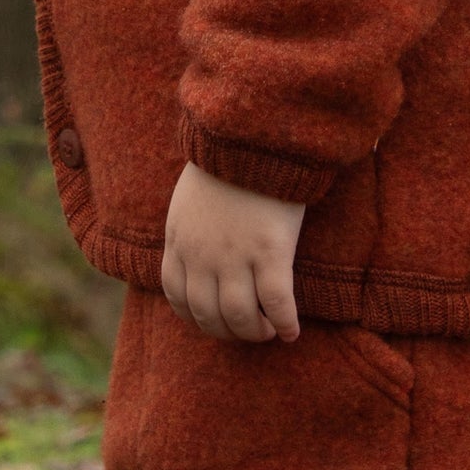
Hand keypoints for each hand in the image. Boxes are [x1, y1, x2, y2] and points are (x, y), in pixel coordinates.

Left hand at [161, 162, 303, 343]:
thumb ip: (188, 229)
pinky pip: (277, 302)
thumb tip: (196, 252)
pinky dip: (284, 323)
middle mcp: (202, 256)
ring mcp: (235, 256)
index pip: (177, 296)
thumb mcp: (187, 199)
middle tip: (247, 331)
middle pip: (207, 314)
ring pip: (240, 316)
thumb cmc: (226, 163)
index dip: (196, 317)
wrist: (252, 137)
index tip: (214, 322)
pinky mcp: (270, 251)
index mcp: (179, 241)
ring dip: (254, 332)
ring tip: (268, 332)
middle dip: (227, 331)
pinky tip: (292, 331)